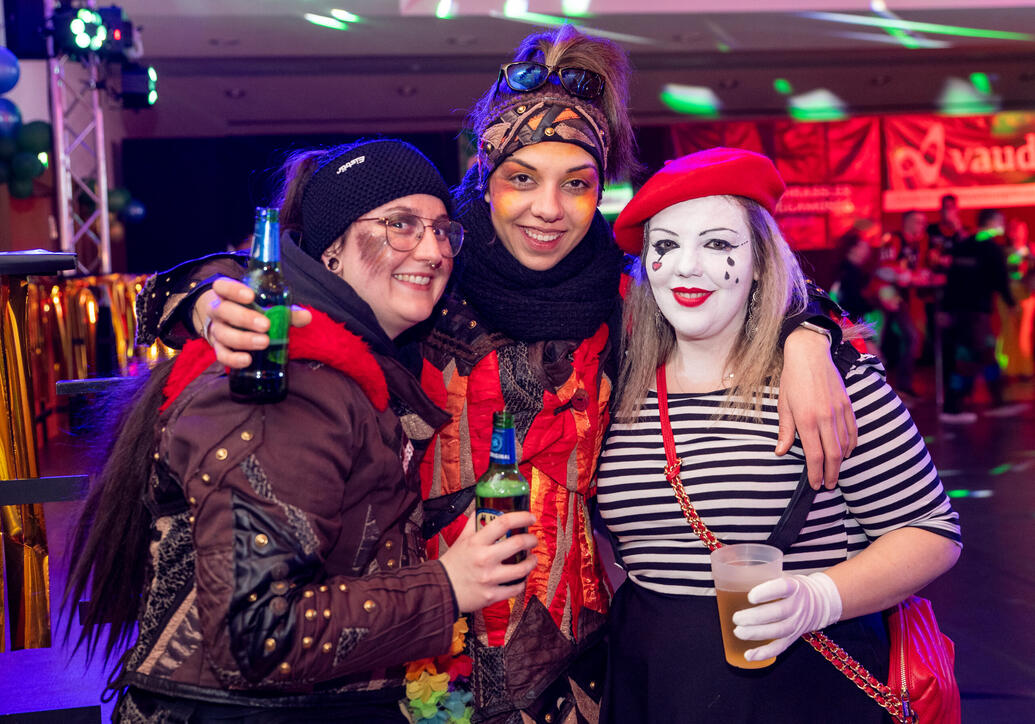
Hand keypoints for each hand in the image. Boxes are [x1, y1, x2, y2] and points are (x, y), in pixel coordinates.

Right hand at [195, 277, 311, 368]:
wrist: (227, 325)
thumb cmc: (251, 311)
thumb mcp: (265, 306)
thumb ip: (285, 311)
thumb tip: (306, 317)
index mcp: (226, 294)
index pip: (222, 287)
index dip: (233, 290)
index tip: (250, 296)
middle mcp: (218, 310)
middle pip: (224, 311)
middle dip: (245, 318)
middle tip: (265, 325)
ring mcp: (216, 330)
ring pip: (223, 334)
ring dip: (243, 339)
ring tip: (264, 343)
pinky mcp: (218, 348)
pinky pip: (222, 355)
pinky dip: (233, 359)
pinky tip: (247, 360)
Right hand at [439, 512, 537, 612]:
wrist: (440, 589)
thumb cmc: (452, 564)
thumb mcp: (461, 540)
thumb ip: (474, 524)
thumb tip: (482, 509)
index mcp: (476, 542)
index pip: (503, 523)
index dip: (521, 517)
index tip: (530, 518)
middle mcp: (484, 559)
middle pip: (517, 543)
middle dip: (531, 539)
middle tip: (533, 539)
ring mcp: (489, 578)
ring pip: (521, 568)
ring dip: (531, 561)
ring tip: (532, 559)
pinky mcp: (492, 595)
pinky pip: (515, 588)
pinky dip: (522, 582)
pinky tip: (521, 577)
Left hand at [732, 572, 841, 662]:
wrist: (819, 602)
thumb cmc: (792, 587)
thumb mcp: (782, 575)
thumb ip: (761, 575)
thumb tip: (732, 572)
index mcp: (794, 586)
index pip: (782, 588)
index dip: (766, 592)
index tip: (750, 596)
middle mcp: (797, 605)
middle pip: (778, 613)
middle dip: (755, 617)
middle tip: (736, 618)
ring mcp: (797, 623)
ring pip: (778, 631)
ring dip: (756, 634)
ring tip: (738, 632)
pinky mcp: (793, 637)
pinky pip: (780, 647)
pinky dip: (763, 653)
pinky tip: (749, 655)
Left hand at [776, 329, 856, 488]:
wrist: (810, 354)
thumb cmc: (792, 379)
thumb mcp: (783, 405)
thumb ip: (785, 431)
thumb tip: (781, 452)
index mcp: (807, 419)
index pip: (814, 455)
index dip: (816, 473)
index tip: (816, 484)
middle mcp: (825, 418)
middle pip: (834, 454)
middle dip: (832, 473)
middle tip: (829, 485)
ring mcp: (839, 411)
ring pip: (845, 444)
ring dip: (842, 461)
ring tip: (836, 471)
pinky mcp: (847, 404)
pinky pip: (853, 430)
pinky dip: (852, 444)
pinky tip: (848, 451)